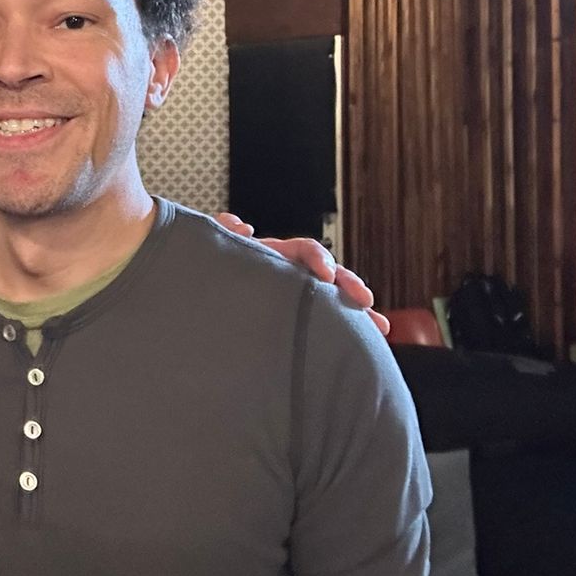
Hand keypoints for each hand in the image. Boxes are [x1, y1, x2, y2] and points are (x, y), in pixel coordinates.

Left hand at [213, 213, 387, 335]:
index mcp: (273, 257)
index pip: (304, 252)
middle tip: (367, 303)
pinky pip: (321, 329)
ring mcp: (292, 300)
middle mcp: (289, 277)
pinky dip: (343, 334)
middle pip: (328, 278)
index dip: (318, 260)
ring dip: (356, 313)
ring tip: (380, 330)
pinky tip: (362, 350)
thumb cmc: (205, 269)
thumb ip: (221, 233)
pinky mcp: (292, 324)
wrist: (196, 298)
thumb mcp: (211, 248)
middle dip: (350, 288)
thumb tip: (238, 224)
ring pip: (331, 304)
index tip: (327, 275)